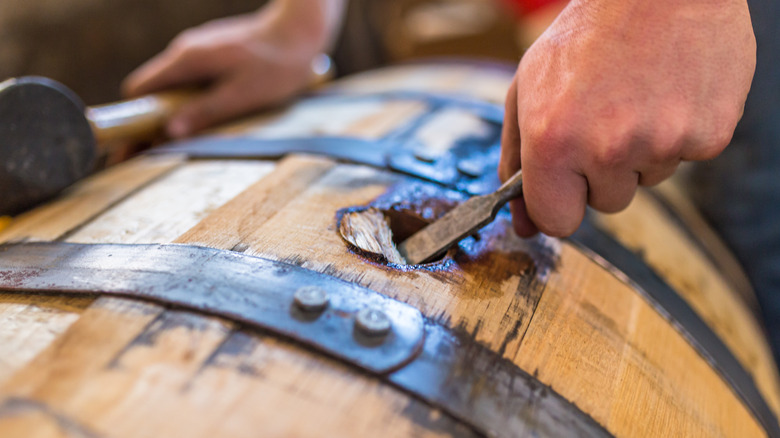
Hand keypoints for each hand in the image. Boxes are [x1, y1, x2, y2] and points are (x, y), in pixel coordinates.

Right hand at [123, 0, 343, 136]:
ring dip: (166, 115)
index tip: (128, 149)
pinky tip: (196, 123)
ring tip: (166, 148)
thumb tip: (169, 133)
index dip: (131, 122)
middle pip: (151, 91)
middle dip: (145, 125)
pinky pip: (188, 82)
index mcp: (187, 60)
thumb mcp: (242, 95)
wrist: (300, 31)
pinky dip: (184, 104)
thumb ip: (205, 112)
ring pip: (170, 88)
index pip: (139, 90)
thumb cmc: (277, 65)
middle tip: (143, 159)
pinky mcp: (212, 55)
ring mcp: (198, 51)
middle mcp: (185, 52)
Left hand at [500, 0, 754, 236]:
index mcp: (554, 141)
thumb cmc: (586, 35)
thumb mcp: (527, 90)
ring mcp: (662, 143)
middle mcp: (607, 149)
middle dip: (601, 171)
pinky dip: (677, 132)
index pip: (556, 221)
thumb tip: (524, 225)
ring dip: (640, 150)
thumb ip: (516, 161)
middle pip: (606, 203)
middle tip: (604, 116)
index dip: (560, 203)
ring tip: (637, 95)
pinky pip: (685, 158)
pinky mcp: (709, 135)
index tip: (565, 185)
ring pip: (647, 180)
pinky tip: (668, 93)